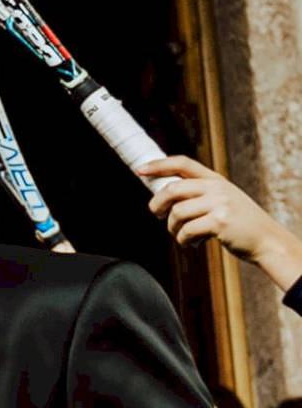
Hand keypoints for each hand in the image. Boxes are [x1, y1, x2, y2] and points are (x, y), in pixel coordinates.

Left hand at [139, 156, 301, 291]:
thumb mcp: (224, 199)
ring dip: (173, 229)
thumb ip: (200, 194)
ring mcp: (219, 203)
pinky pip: (187, 231)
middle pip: (172, 189)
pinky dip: (183, 241)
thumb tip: (165, 195)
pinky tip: (191, 244)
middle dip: (157, 204)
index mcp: (215, 179)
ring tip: (182, 236)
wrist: (266, 240)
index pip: (182, 163)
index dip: (158, 166)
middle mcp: (216, 188)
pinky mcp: (219, 222)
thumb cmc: (240, 223)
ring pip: (177, 213)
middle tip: (158, 215)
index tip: (140, 170)